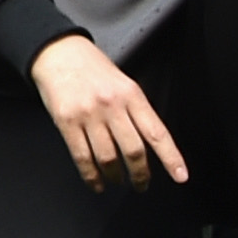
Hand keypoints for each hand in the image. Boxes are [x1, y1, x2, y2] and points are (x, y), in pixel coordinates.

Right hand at [31, 30, 191, 191]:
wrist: (57, 52)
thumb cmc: (92, 69)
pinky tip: (96, 181)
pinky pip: (82, 155)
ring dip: (115, 176)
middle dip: (140, 174)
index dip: (171, 157)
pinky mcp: (66, 121)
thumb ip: (135, 111)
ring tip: (117, 181)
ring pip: (108, 157)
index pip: (157, 133)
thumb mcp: (123, 84)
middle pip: (133, 150)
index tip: (180, 176)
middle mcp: (112, 105)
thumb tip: (149, 144)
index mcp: (131, 95)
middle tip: (141, 184)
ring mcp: (88, 114)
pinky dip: (90, 175)